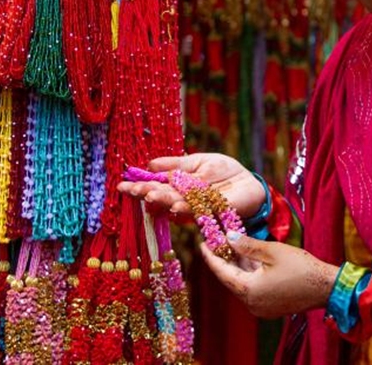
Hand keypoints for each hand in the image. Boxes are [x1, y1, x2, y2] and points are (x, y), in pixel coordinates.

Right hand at [117, 153, 266, 221]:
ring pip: (177, 203)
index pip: (156, 185)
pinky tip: (175, 205)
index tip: (122, 185)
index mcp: (179, 186)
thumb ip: (176, 163)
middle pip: (163, 196)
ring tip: (151, 195)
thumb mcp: (199, 161)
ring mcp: (197, 207)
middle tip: (131, 191)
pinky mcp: (214, 210)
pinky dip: (187, 207)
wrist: (249, 183)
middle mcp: (184, 199)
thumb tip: (149, 163)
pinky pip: (199, 209)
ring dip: (164, 200)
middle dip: (147, 193)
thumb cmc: (223, 172)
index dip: (139, 186)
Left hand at [200, 232, 339, 318]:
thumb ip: (248, 246)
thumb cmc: (302, 267)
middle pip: (231, 279)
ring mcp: (261, 307)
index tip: (202, 243)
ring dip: (238, 267)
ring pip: (243, 284)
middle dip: (225, 260)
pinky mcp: (270, 307)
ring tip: (233, 247)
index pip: (222, 272)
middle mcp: (251, 303)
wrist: (326, 287)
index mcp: (249, 290)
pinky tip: (250, 260)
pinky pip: (253, 290)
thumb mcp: (273, 251)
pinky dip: (250, 275)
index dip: (211, 256)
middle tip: (217, 242)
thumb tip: (229, 237)